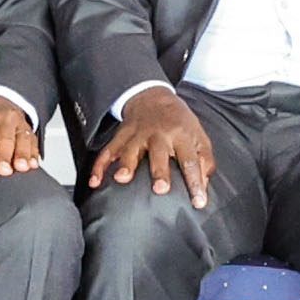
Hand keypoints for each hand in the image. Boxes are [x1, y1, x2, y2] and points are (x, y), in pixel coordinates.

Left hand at [0, 98, 40, 178]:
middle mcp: (4, 120)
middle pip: (5, 139)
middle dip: (4, 155)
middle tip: (4, 171)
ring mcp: (19, 125)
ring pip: (23, 139)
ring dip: (23, 154)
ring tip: (22, 168)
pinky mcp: (30, 131)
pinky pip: (34, 142)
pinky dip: (34, 153)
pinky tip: (34, 164)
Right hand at [90, 86, 220, 204]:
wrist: (153, 97)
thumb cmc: (179, 123)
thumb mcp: (199, 137)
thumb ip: (204, 162)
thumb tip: (203, 187)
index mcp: (182, 136)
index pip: (190, 161)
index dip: (195, 182)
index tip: (198, 202)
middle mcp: (159, 135)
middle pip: (159, 154)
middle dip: (159, 172)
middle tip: (160, 189)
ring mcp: (138, 135)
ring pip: (131, 150)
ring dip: (126, 164)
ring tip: (122, 178)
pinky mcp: (121, 137)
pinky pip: (108, 151)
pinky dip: (100, 166)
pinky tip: (95, 181)